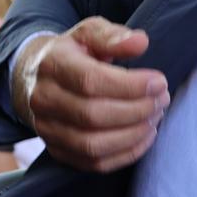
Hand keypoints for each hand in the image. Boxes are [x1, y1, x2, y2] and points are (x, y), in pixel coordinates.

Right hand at [12, 17, 168, 172]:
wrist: (35, 78)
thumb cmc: (71, 54)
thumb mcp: (89, 34)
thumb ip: (113, 36)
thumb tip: (140, 42)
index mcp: (52, 65)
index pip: (90, 82)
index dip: (130, 86)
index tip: (158, 82)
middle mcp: (44, 100)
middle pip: (93, 116)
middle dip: (136, 110)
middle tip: (161, 100)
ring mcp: (47, 129)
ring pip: (93, 145)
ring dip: (133, 134)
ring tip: (155, 118)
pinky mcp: (57, 151)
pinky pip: (94, 163)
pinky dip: (125, 154)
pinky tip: (144, 136)